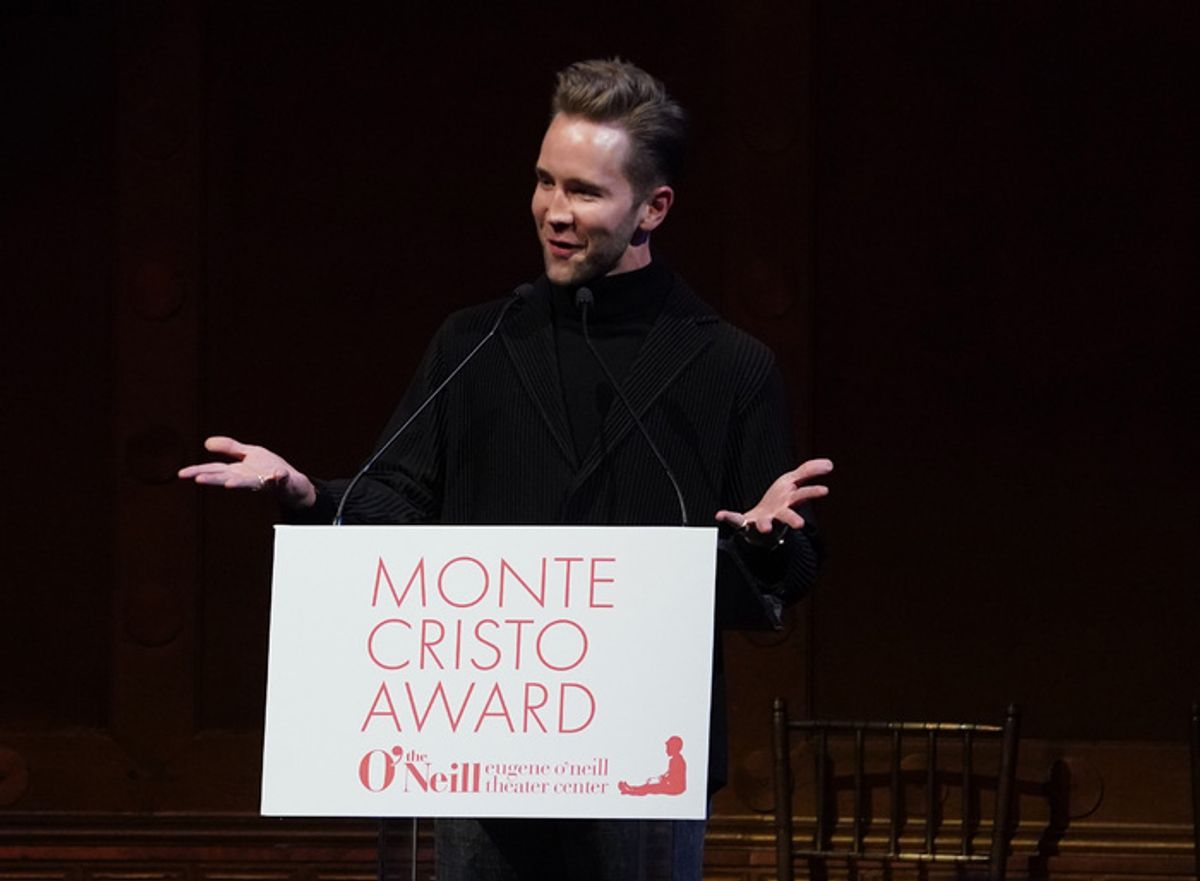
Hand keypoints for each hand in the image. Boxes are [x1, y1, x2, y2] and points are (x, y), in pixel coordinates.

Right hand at [177, 435, 316, 509]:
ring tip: (229, 484)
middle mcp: (248, 479)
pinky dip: (279, 477)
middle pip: (227, 478)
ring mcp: (264, 482)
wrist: (293, 483)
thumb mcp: (248, 454)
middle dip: (213, 479)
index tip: (182, 474)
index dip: (198, 471)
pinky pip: (281, 479)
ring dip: (240, 483)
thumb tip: (206, 443)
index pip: (215, 470)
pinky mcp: (282, 482)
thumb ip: (229, 448)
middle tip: (198, 479)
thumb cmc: (268, 468)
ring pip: (251, 483)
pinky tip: (277, 474)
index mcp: (238, 471)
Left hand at [715, 458, 832, 534]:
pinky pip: (736, 519)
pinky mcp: (746, 523)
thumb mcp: (793, 481)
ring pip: (765, 524)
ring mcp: (763, 519)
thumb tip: (829, 463)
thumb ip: (809, 471)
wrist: (761, 525)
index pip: (803, 494)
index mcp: (790, 500)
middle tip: (799, 524)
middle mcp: (778, 513)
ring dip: (765, 525)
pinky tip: (720, 514)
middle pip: (787, 515)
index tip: (824, 490)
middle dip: (792, 519)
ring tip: (766, 527)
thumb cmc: (779, 501)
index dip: (813, 491)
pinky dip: (728, 517)